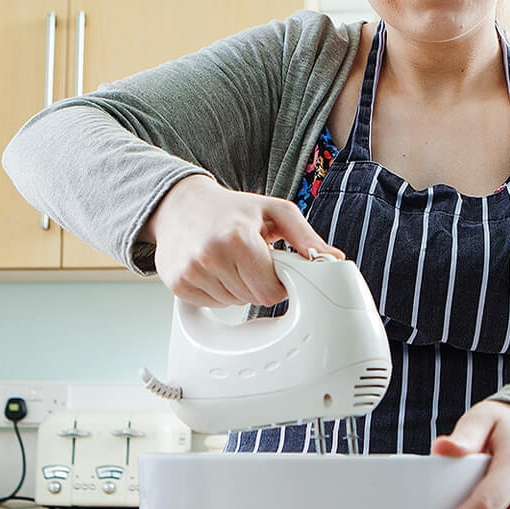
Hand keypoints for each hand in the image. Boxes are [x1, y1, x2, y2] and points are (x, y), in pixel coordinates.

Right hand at [146, 175, 341, 306]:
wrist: (181, 204)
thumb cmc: (232, 208)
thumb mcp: (275, 211)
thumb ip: (306, 237)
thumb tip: (333, 259)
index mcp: (237, 238)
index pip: (270, 291)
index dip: (278, 282)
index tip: (274, 266)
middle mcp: (210, 256)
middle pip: (253, 299)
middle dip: (258, 283)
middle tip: (251, 258)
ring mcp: (190, 272)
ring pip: (233, 303)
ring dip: (238, 287)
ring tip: (231, 260)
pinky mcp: (176, 283)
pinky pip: (211, 304)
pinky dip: (218, 291)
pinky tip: (215, 268)